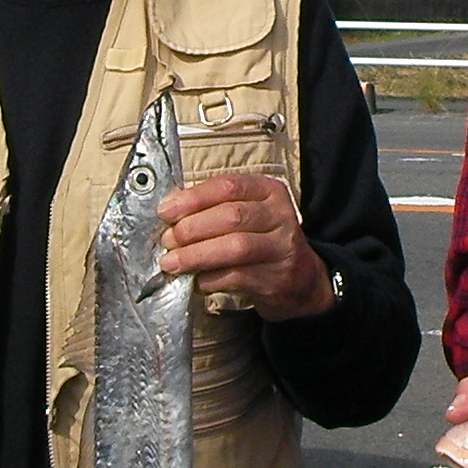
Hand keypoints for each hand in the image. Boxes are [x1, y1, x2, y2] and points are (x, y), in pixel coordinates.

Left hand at [157, 173, 334, 319]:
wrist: (301, 280)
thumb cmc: (262, 241)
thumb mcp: (247, 214)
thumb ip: (212, 207)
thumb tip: (170, 209)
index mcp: (268, 191)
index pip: (229, 186)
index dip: (193, 198)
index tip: (166, 212)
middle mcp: (280, 215)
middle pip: (231, 216)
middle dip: (192, 229)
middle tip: (167, 241)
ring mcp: (282, 247)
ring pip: (235, 247)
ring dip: (196, 255)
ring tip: (172, 263)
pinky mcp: (278, 278)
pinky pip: (237, 277)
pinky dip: (210, 279)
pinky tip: (197, 281)